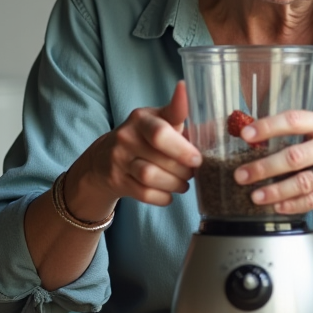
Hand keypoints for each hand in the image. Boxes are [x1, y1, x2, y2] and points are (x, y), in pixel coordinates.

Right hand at [77, 81, 201, 207]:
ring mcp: (118, 158)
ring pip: (151, 176)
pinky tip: (169, 193)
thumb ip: (181, 118)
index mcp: (142, 117)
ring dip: (174, 183)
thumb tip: (209, 116)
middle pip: (161, 156)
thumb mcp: (159, 121)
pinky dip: (162, 197)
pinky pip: (144, 193)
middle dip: (184, 167)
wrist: (104, 159)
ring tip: (183, 183)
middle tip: (194, 171)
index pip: (161, 129)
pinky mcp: (116, 179)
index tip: (197, 157)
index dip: (181, 144)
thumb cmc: (144, 139)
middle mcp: (127, 135)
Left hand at [233, 109, 312, 213]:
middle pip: (293, 156)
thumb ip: (307, 128)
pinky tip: (279, 207)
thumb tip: (264, 135)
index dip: (267, 127)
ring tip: (255, 196)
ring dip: (275, 191)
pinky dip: (294, 205)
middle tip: (241, 175)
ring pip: (302, 182)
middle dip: (263, 167)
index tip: (246, 134)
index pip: (293, 120)